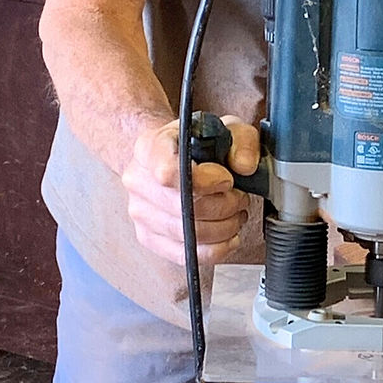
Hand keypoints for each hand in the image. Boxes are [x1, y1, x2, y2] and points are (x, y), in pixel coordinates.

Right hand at [121, 115, 259, 265]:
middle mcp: (137, 180)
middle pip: (184, 207)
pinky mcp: (148, 237)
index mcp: (150, 147)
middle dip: (224, 205)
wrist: (173, 155)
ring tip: (235, 212)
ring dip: (223, 227)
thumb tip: (245, 167)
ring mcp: (140, 212)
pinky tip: (228, 235)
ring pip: (187, 234)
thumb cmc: (198, 142)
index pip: (168, 172)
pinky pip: (184, 254)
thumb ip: (242, 141)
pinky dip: (214, 249)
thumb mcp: (226, 128)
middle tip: (240, 197)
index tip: (227, 179)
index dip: (204, 181)